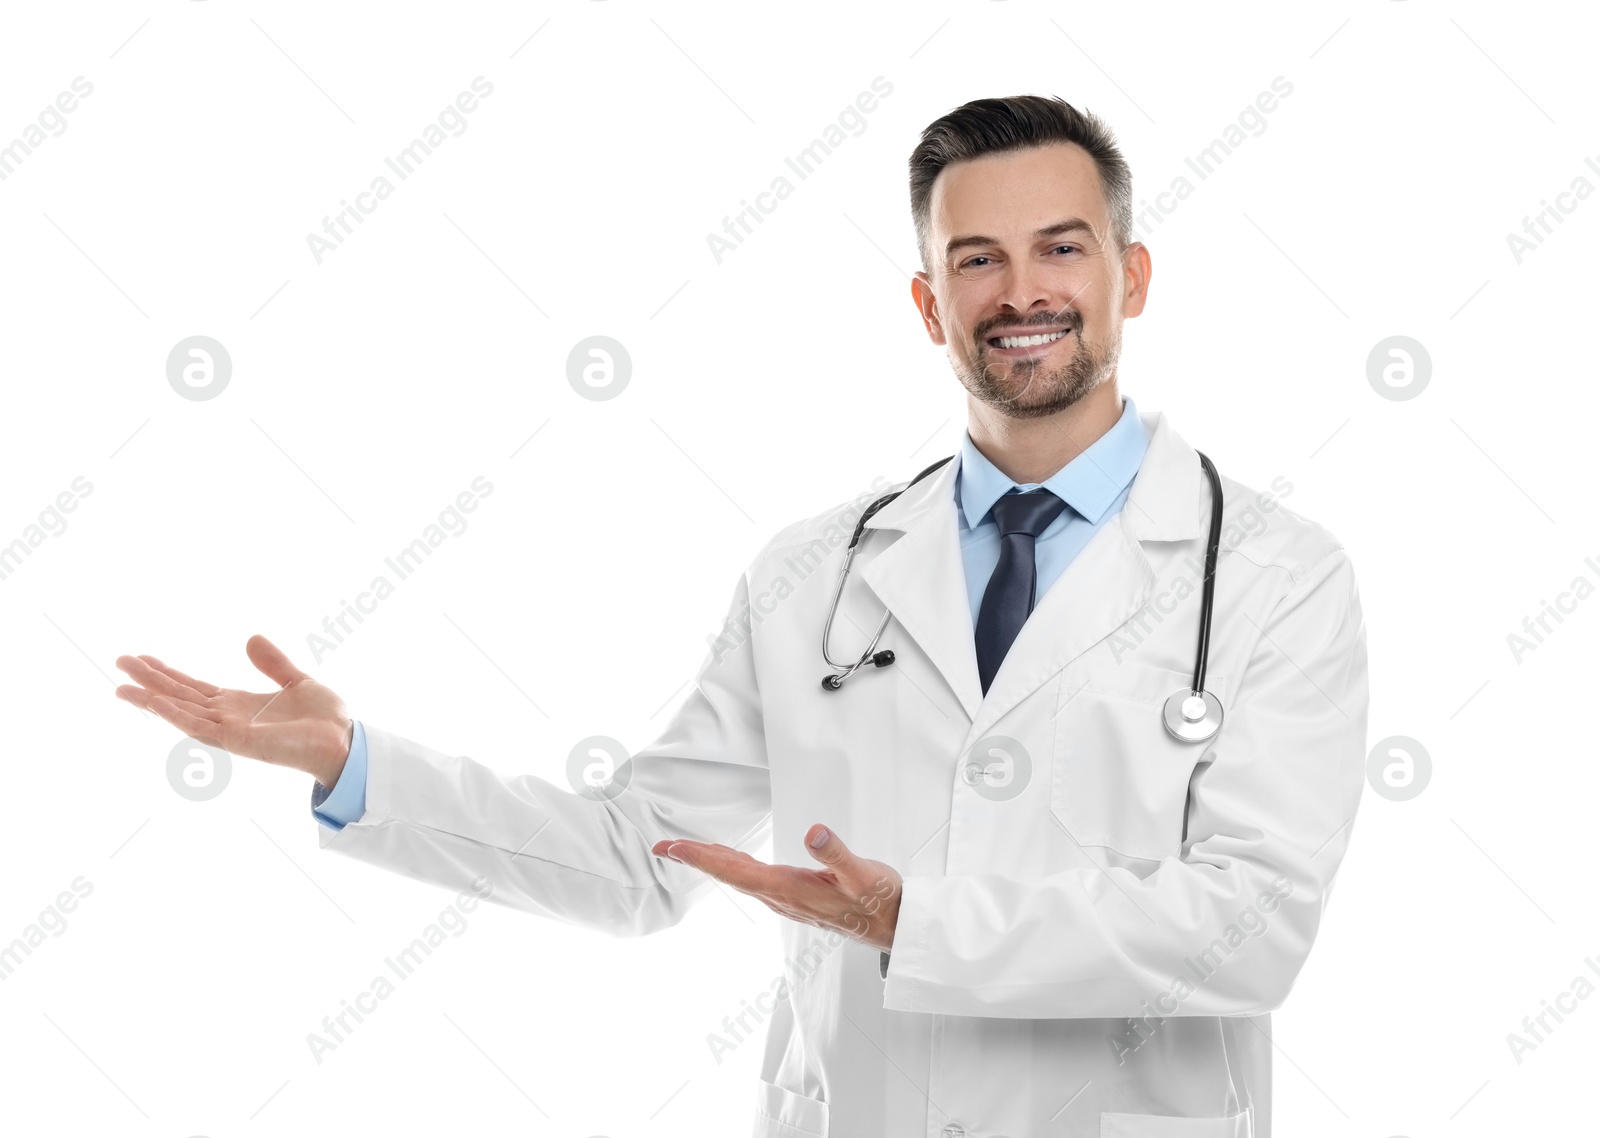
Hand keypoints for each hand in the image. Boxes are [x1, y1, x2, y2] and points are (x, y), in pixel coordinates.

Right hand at [114, 635, 353, 786]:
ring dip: (152, 700)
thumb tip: (251, 638)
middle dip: (150, 681)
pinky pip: (202, 728)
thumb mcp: (297, 681)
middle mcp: (229, 719)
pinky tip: (156, 703)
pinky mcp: (239, 742)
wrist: (344, 741)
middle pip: (180, 697)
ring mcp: (230, 732)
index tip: (142, 659)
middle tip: (119, 662)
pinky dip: (177, 716)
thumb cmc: (325, 719)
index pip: (194, 688)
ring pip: (182, 713)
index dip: (168, 674)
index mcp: (239, 705)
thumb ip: (274, 663)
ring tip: (122, 686)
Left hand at [652, 825, 901, 952]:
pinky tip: (732, 860)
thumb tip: (813, 832)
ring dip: (713, 862)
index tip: (672, 848)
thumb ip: (837, 852)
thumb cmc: (882, 900)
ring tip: (688, 849)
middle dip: (696, 859)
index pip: (736, 871)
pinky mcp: (797, 897)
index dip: (702, 858)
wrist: (897, 927)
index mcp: (790, 890)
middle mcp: (782, 898)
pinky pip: (755, 880)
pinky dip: (735, 866)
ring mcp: (788, 900)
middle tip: (662, 847)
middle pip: (731, 875)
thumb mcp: (863, 873)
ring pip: (741, 878)